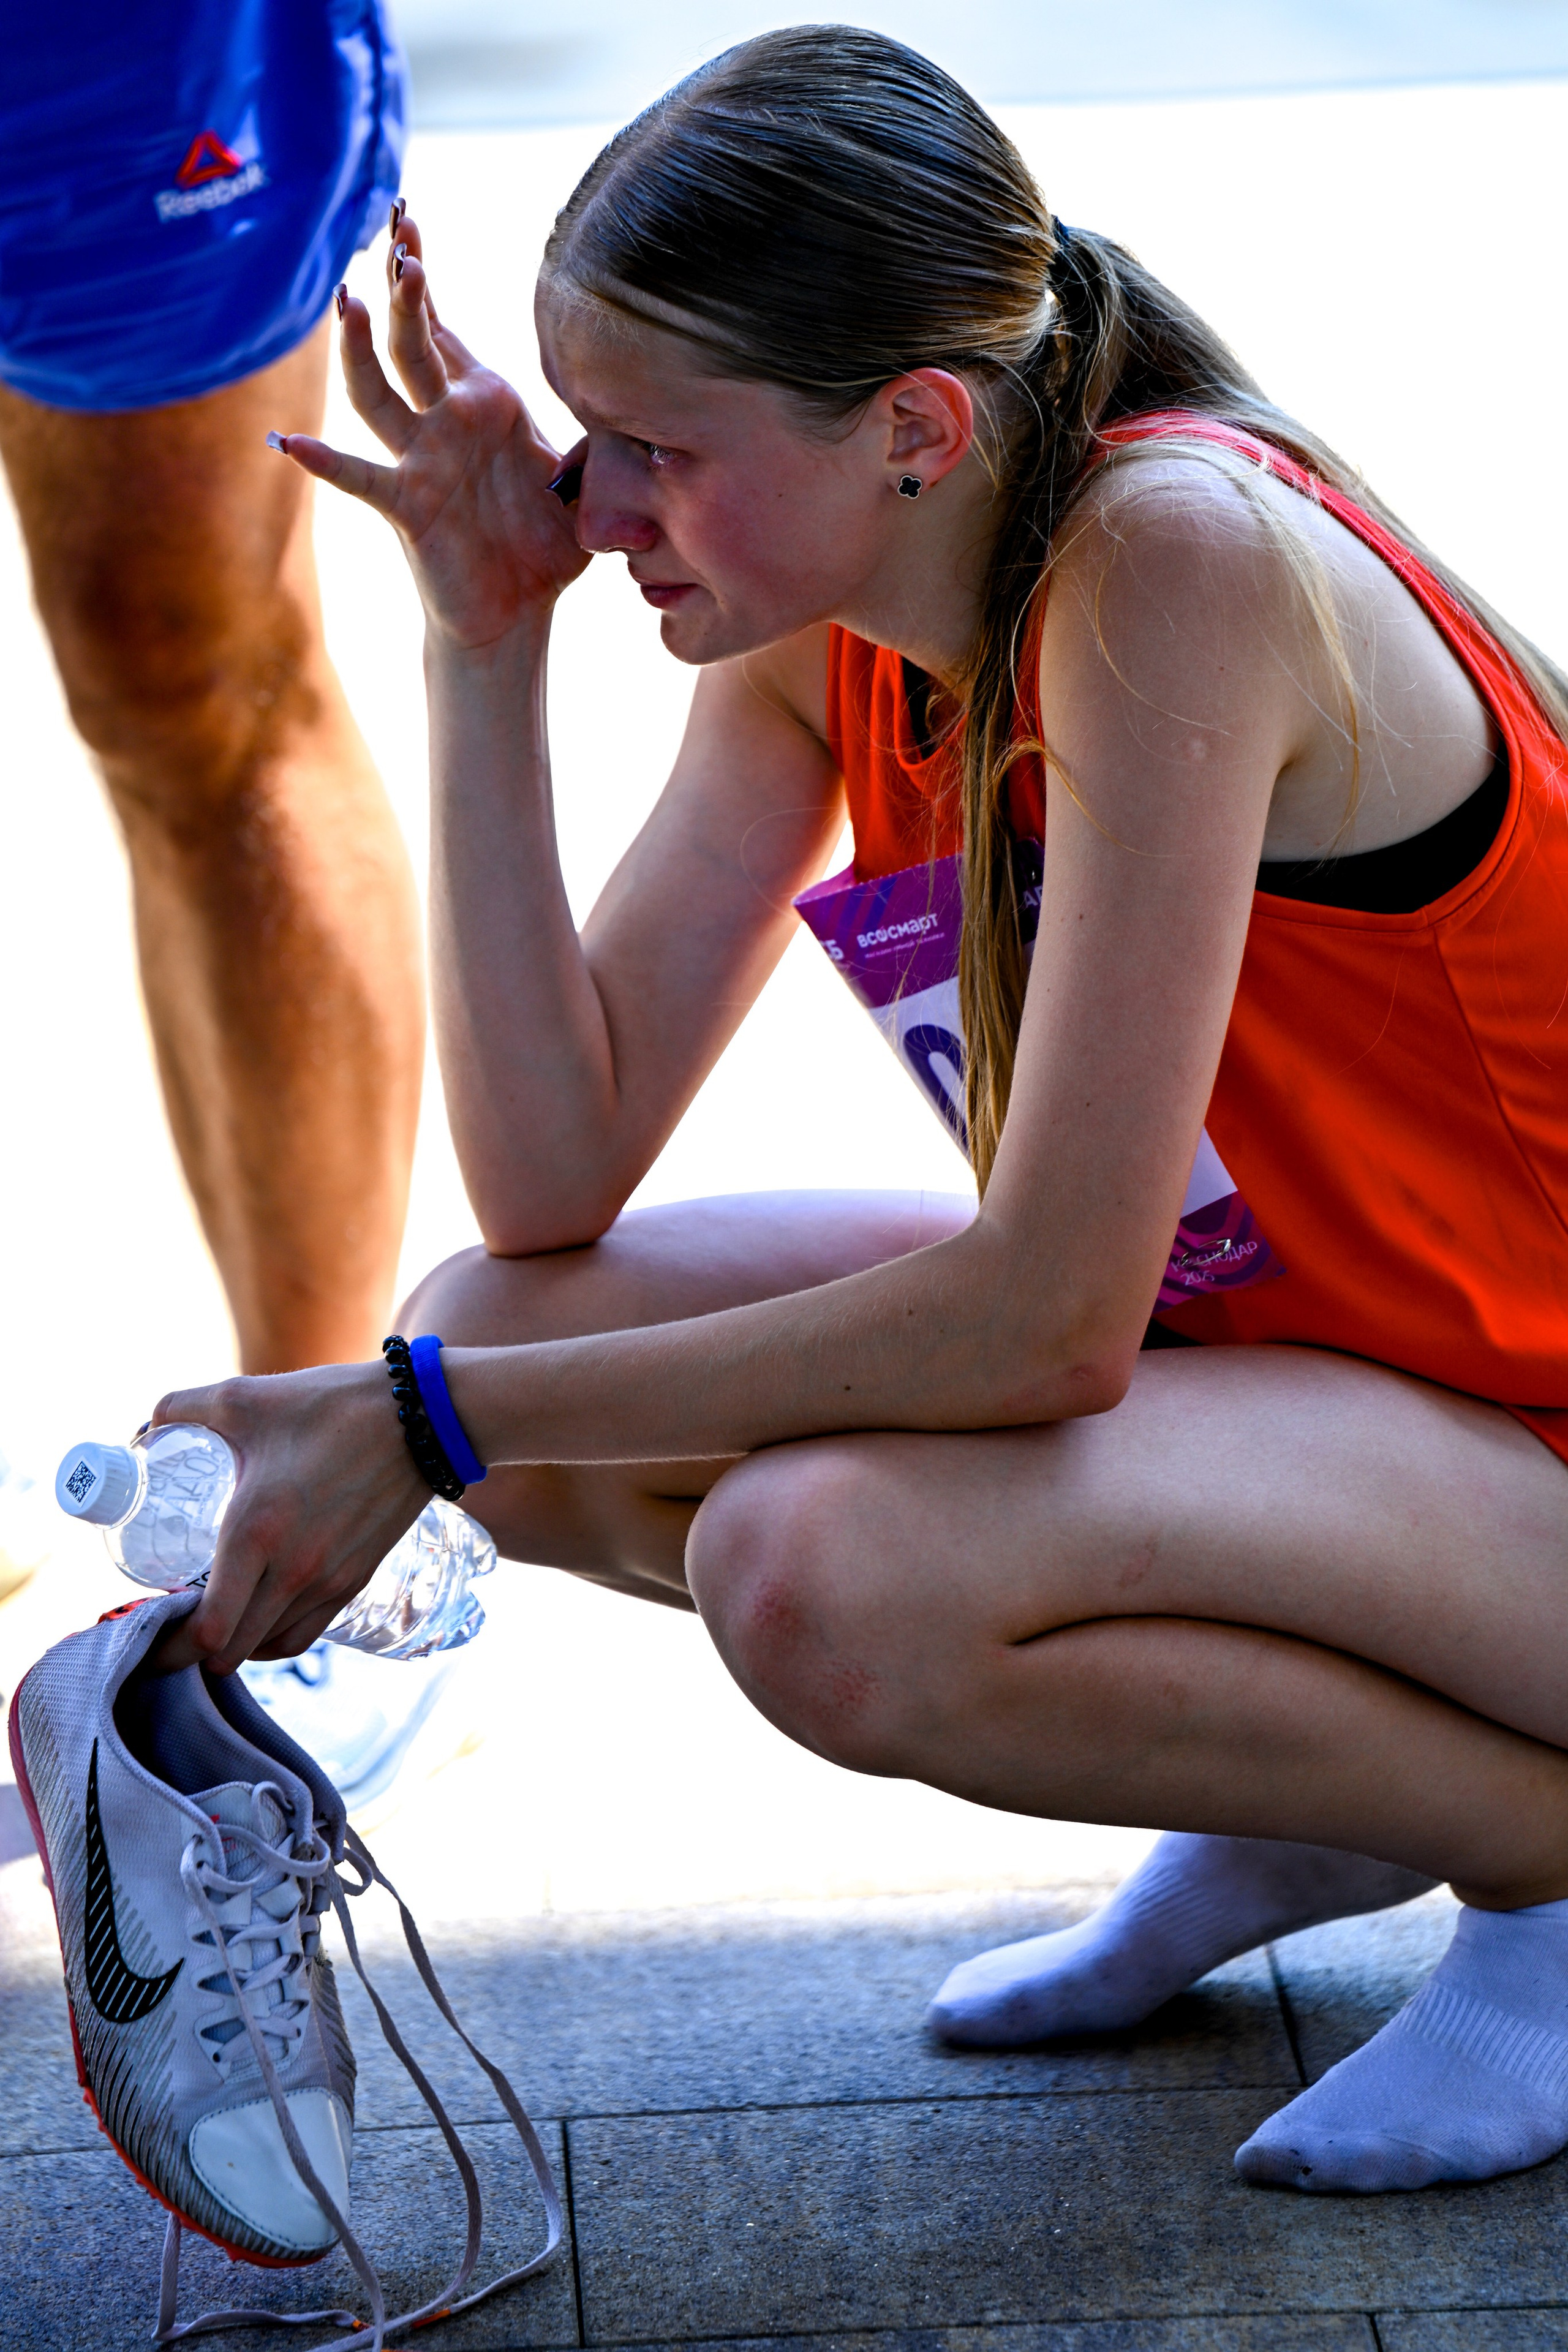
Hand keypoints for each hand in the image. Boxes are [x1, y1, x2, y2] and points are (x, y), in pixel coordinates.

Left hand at [148, 1361, 429, 1673]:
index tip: (153, 1631)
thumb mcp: (245, 1398)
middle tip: (173, 1623)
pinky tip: (260, 1614)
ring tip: (213, 1621)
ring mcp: (329, 1581)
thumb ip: (182, 1406)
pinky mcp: (356, 1580)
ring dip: (234, 1646)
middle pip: (230, 1651)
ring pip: (268, 1647)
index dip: (170, 1647)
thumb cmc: (331, 1406)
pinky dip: (273, 1639)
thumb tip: (144, 1426)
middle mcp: (293, 1569)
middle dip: (192, 1651)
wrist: (423, 1418)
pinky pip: (305, 1634)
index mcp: (255, 1531)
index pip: (207, 1629)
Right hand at [273, 212, 590, 646]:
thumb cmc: (544, 547)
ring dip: (362, 350)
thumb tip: (634, 406)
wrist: (519, 613)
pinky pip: (361, 478)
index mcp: (485, 404)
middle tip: (396, 241)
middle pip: (413, 343)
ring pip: (378, 394)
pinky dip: (325, 462)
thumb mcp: (584, 484)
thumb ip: (599, 440)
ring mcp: (420, 461)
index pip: (446, 329)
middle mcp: (445, 423)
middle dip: (403, 294)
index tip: (404, 217)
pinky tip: (290, 442)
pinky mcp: (407, 505)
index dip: (422, 277)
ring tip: (348, 303)